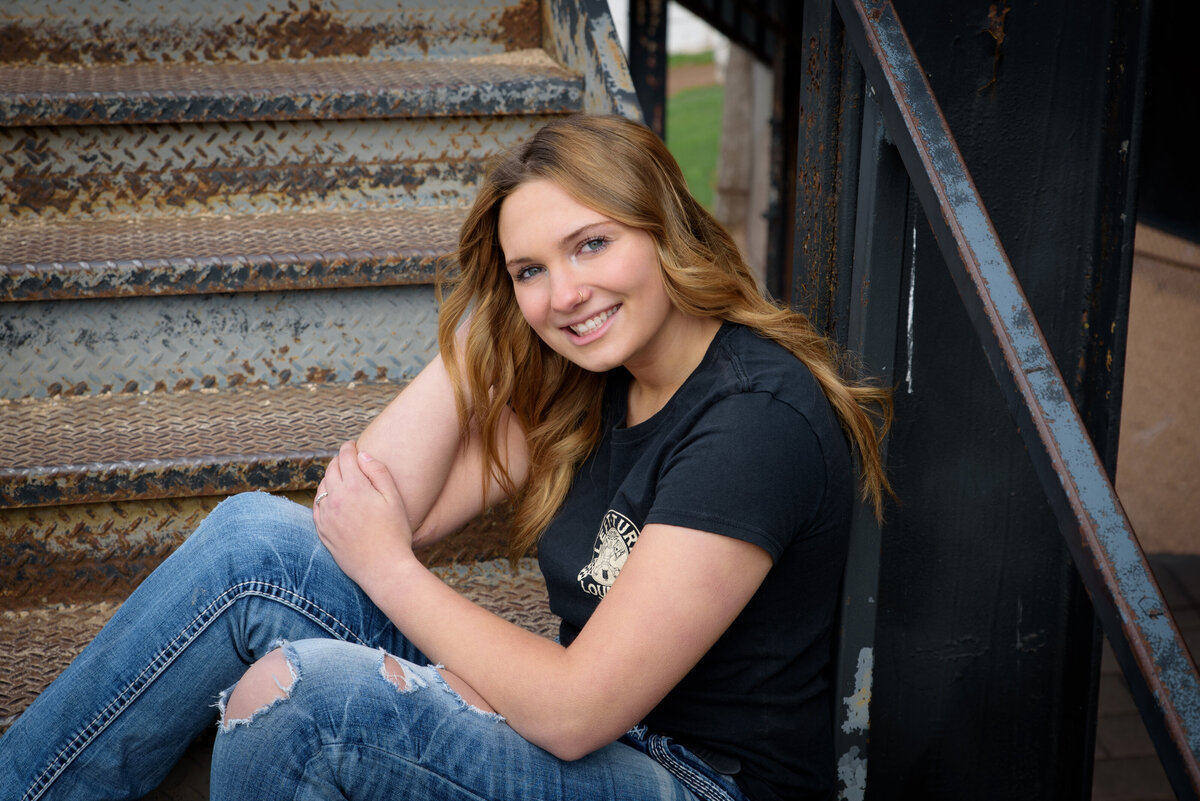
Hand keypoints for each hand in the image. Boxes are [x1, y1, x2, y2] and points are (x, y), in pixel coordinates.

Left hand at [313, 441, 416, 592]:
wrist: (383, 568)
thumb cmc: (395, 532)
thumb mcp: (394, 498)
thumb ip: (378, 471)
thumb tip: (362, 454)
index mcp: (354, 487)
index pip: (345, 457)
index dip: (349, 447)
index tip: (353, 445)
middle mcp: (335, 499)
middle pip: (331, 469)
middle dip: (339, 460)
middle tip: (349, 459)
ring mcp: (325, 515)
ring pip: (322, 486)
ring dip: (331, 477)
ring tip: (342, 478)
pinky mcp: (322, 530)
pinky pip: (317, 505)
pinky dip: (323, 496)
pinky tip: (333, 498)